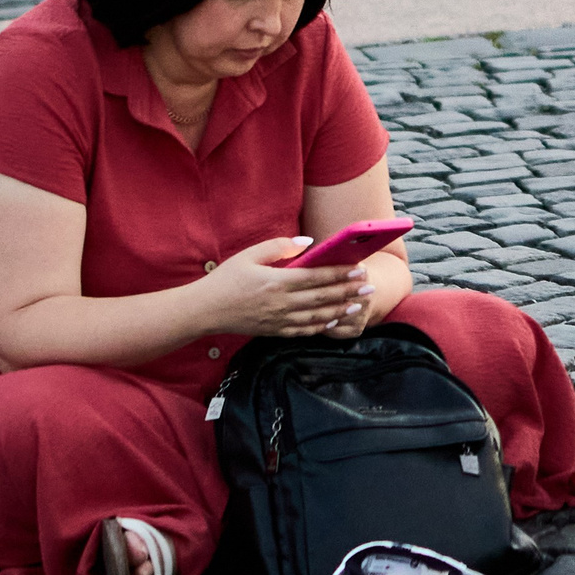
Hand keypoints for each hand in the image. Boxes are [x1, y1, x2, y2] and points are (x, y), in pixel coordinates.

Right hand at [201, 238, 372, 337]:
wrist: (204, 310)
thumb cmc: (226, 279)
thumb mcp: (249, 255)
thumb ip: (279, 246)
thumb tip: (308, 242)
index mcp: (276, 281)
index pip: (317, 277)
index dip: (340, 274)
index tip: (359, 269)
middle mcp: (281, 303)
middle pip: (323, 297)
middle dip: (349, 292)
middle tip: (369, 287)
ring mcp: (279, 320)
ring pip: (318, 317)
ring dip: (341, 311)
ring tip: (359, 306)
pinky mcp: (274, 332)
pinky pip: (304, 331)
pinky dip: (322, 327)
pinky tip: (334, 321)